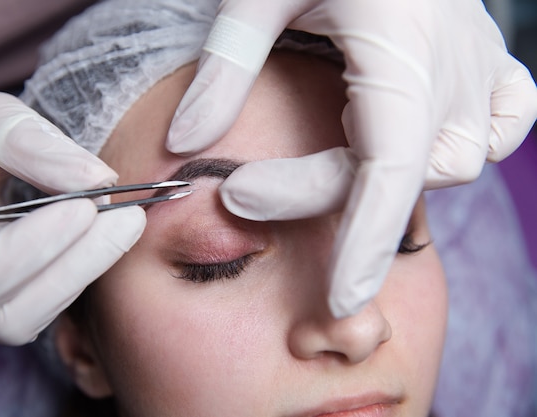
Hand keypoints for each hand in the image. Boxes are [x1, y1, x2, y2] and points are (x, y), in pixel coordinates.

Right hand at [0, 91, 145, 343]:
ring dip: (88, 269)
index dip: (29, 249)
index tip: (82, 206)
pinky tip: (110, 232)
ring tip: (125, 223)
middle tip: (128, 219)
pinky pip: (50, 300)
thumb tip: (101, 178)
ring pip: (36, 316)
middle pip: (10, 316)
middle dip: (76, 266)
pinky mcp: (9, 298)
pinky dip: (85, 268)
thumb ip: (31, 145)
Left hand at [166, 0, 536, 316]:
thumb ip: (223, 69)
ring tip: (317, 160)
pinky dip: (462, 151)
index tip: (338, 298)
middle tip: (244, 191)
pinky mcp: (490, 63)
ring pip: (450, 163)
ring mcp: (480, 66)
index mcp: (402, 47)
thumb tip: (185, 145)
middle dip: (321, 196)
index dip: (365, 243)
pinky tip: (421, 146)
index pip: (389, 171)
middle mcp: (452, 67)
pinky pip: (500, 127)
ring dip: (381, 181)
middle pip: (400, 174)